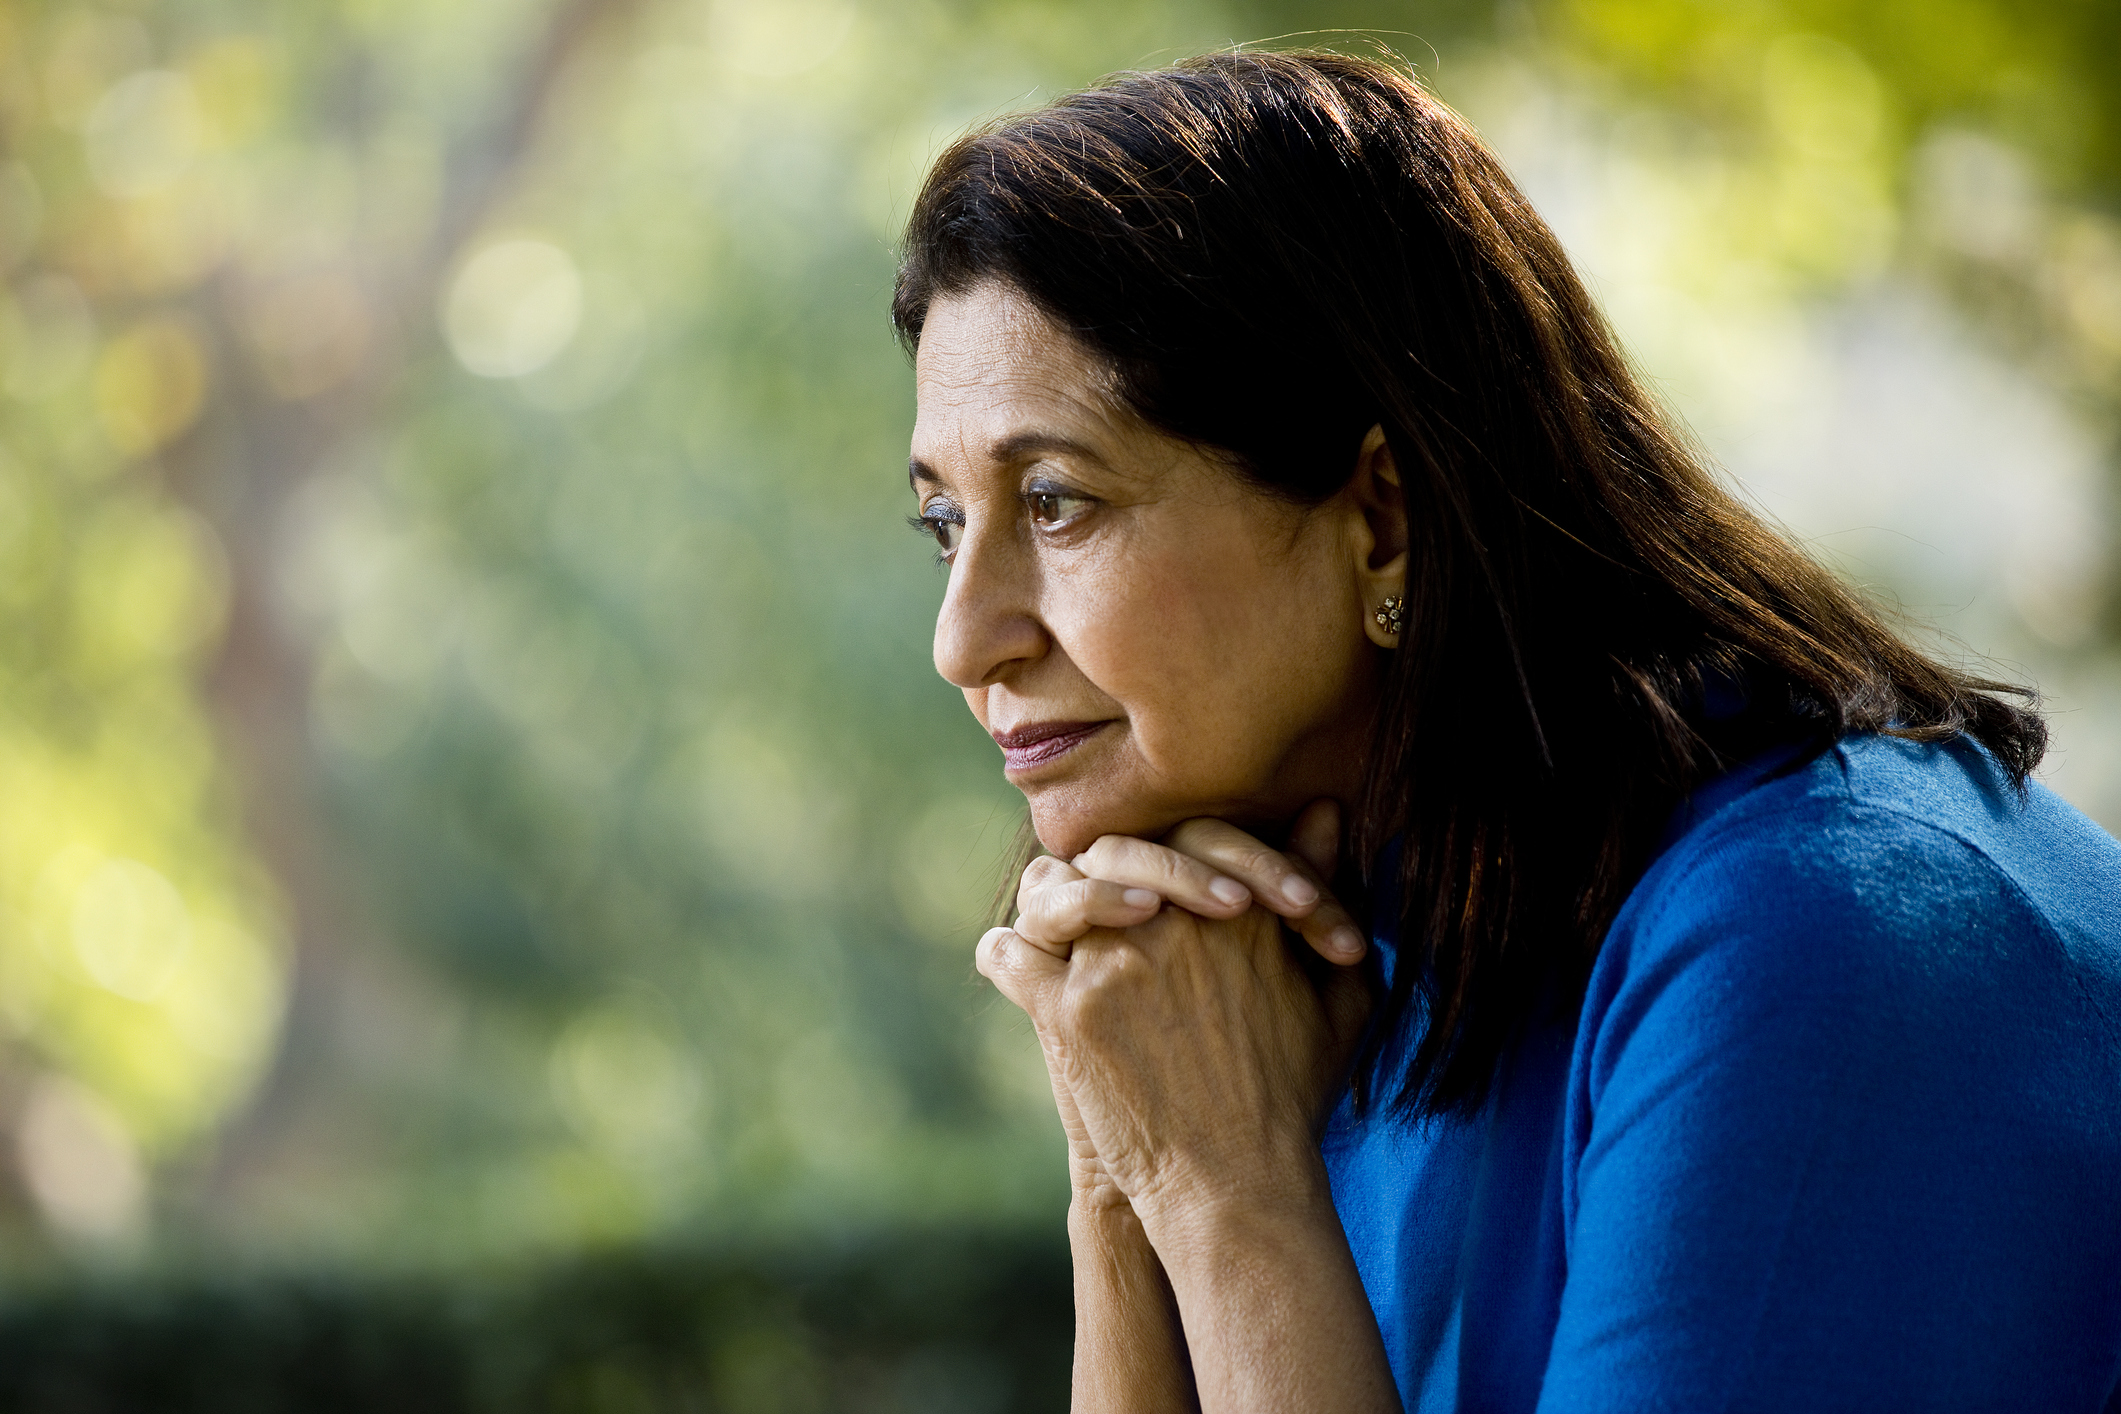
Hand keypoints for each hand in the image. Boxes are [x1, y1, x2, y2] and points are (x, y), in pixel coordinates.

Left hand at [979, 819, 1371, 1229]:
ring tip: (1070, 932)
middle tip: (1127, 914)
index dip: (1185, 862)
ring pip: (1051, 889)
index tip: (1189, 903)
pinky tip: (1026, 971)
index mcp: (1240, 909)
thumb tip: (1325, 811)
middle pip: (1114, 851)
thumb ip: (1326, 888)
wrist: (1235, 1187)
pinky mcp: (1064, 1010)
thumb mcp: (1335, 991)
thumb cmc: (1293, 1094)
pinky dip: (1007, 958)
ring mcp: (1111, 961)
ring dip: (1055, 903)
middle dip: (1117, 875)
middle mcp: (1171, 922)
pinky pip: (1006, 953)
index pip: (1191, 837)